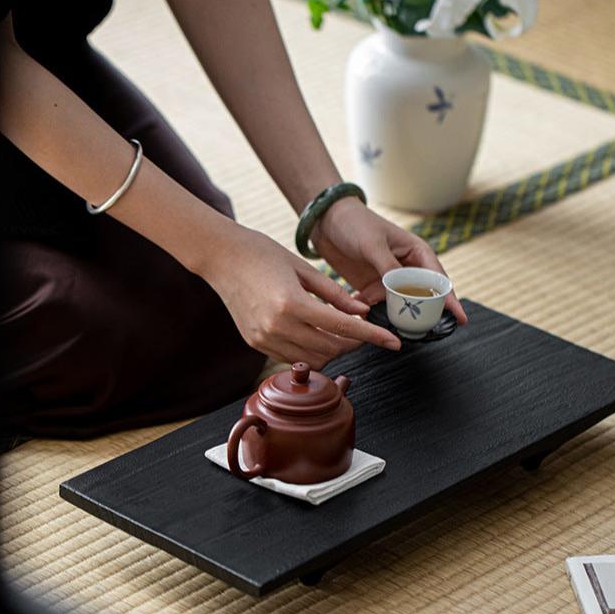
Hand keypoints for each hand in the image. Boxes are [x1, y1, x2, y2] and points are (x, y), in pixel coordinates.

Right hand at [200, 226, 401, 368]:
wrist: (221, 257)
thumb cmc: (262, 253)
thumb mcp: (304, 268)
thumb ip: (335, 294)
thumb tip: (362, 312)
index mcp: (292, 304)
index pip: (343, 328)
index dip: (373, 337)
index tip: (393, 343)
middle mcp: (277, 326)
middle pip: (330, 349)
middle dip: (353, 344)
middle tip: (363, 331)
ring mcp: (264, 338)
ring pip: (311, 359)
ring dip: (331, 350)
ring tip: (338, 332)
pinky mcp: (255, 342)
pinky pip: (292, 356)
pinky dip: (309, 350)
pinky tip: (313, 333)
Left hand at [311, 197, 467, 323]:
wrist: (326, 221)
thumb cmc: (355, 223)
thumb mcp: (373, 245)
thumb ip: (388, 268)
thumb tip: (401, 292)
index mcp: (417, 252)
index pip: (438, 280)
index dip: (450, 300)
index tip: (459, 319)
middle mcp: (407, 268)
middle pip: (422, 296)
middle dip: (423, 313)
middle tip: (422, 330)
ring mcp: (389, 279)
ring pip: (400, 305)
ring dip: (395, 315)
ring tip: (389, 323)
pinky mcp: (371, 287)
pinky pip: (379, 306)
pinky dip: (374, 313)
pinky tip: (366, 317)